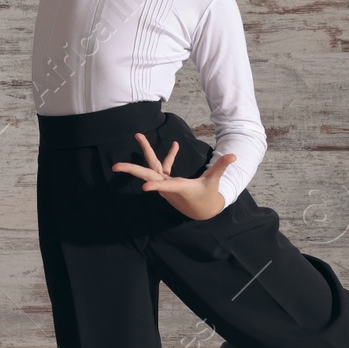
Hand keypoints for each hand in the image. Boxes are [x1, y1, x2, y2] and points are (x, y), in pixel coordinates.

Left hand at [112, 132, 236, 221]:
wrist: (203, 212)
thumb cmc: (208, 196)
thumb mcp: (215, 182)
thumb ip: (221, 168)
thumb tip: (233, 156)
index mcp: (180, 188)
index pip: (166, 186)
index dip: (156, 186)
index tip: (144, 188)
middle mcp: (168, 186)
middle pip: (148, 175)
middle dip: (132, 169)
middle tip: (115, 166)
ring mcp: (165, 184)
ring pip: (151, 167)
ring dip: (146, 151)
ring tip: (138, 135)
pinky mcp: (167, 182)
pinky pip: (162, 167)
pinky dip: (167, 156)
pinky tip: (175, 146)